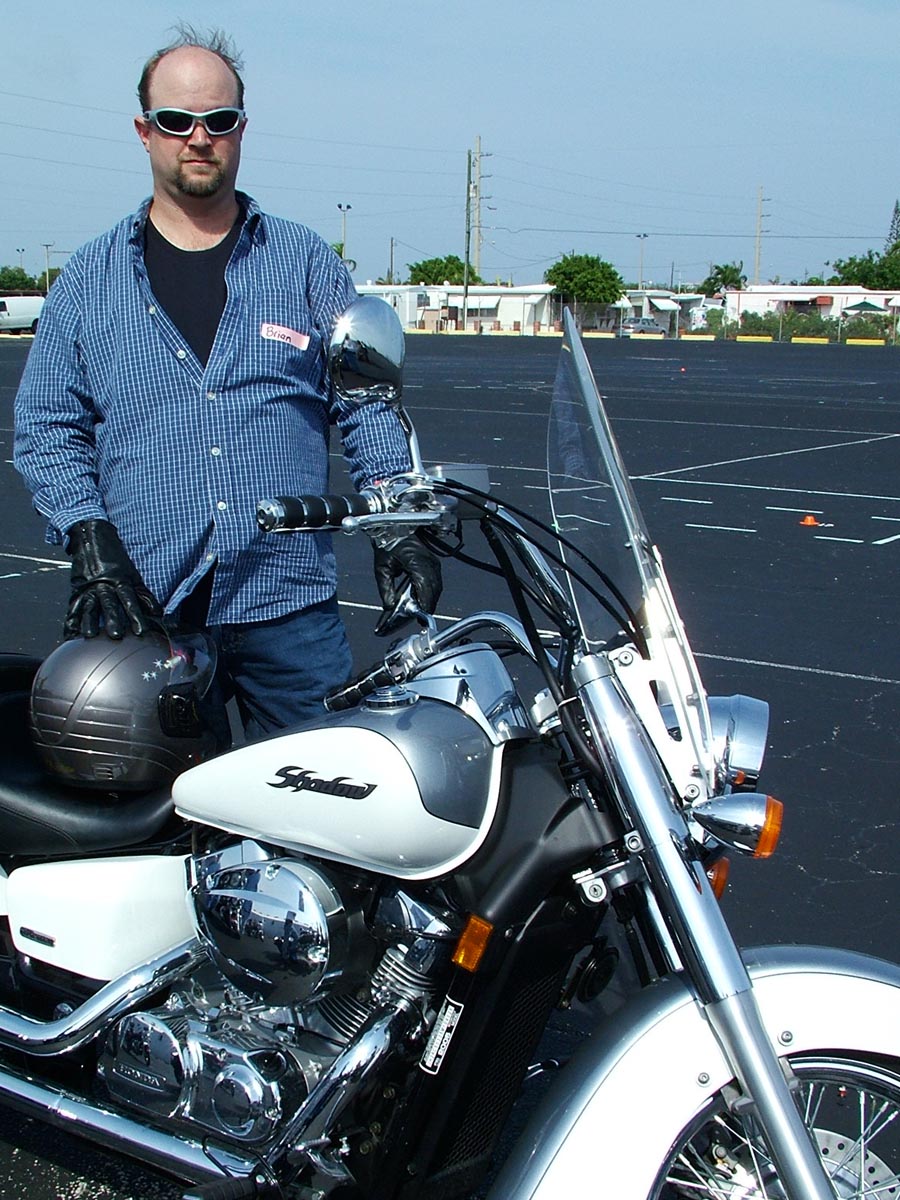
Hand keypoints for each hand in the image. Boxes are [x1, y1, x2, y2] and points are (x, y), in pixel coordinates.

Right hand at [65, 519, 161, 639]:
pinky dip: (71, 621)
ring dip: (89, 622)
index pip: (130, 600)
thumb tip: (157, 613)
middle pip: (109, 604)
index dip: (136, 616)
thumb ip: (144, 594)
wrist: (92, 538)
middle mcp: (104, 585)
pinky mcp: (76, 590)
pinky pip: (73, 607)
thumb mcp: (132, 574)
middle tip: (116, 635)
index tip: (141, 631)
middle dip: (112, 619)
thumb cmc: (115, 559)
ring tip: (89, 635)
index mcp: (120, 580)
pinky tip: (70, 633)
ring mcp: (89, 587)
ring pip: (89, 606)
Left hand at [373, 536, 441, 633]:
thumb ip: (385, 589)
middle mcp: (430, 563)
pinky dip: (430, 592)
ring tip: (419, 610)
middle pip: (434, 590)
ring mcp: (434, 563)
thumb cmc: (388, 542)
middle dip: (427, 605)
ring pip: (437, 587)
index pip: (425, 588)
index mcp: (417, 562)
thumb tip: (389, 605)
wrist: (395, 527)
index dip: (424, 604)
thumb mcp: (382, 567)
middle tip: (418, 617)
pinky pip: (436, 582)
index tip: (419, 616)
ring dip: (430, 600)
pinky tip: (421, 598)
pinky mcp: (434, 564)